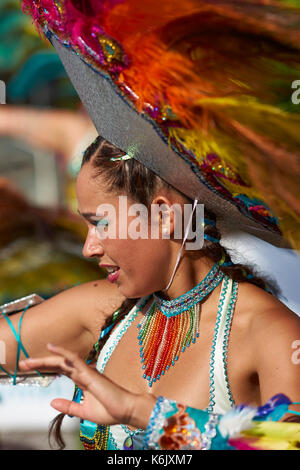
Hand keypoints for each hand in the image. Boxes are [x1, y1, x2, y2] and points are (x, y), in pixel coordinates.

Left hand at [19, 344, 155, 428]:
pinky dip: (62, 353)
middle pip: (58, 365)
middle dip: (40, 363)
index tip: (31, 369)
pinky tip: (51, 348)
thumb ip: (69, 406)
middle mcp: (83, 373)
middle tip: (23, 364)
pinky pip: (74, 359)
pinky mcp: (90, 373)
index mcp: (82, 380)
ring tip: (28, 361)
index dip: (46, 368)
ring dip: (45, 360)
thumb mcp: (83, 411)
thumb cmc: (110, 410)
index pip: (61, 370)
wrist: (126, 410)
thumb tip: (52, 402)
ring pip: (62, 361)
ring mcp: (86, 372)